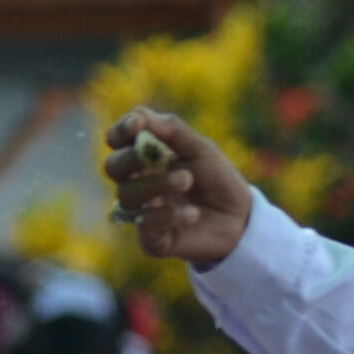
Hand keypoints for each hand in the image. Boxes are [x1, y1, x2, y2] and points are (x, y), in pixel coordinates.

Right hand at [103, 109, 254, 268]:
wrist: (240, 217)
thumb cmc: (217, 178)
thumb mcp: (200, 149)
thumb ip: (171, 130)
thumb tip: (138, 114)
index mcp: (145, 157)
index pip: (117, 141)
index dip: (120, 131)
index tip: (136, 124)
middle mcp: (137, 183)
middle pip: (113, 167)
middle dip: (132, 158)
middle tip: (160, 158)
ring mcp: (142, 211)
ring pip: (127, 195)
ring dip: (156, 185)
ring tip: (187, 180)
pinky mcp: (152, 239)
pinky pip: (145, 225)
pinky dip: (168, 215)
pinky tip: (192, 213)